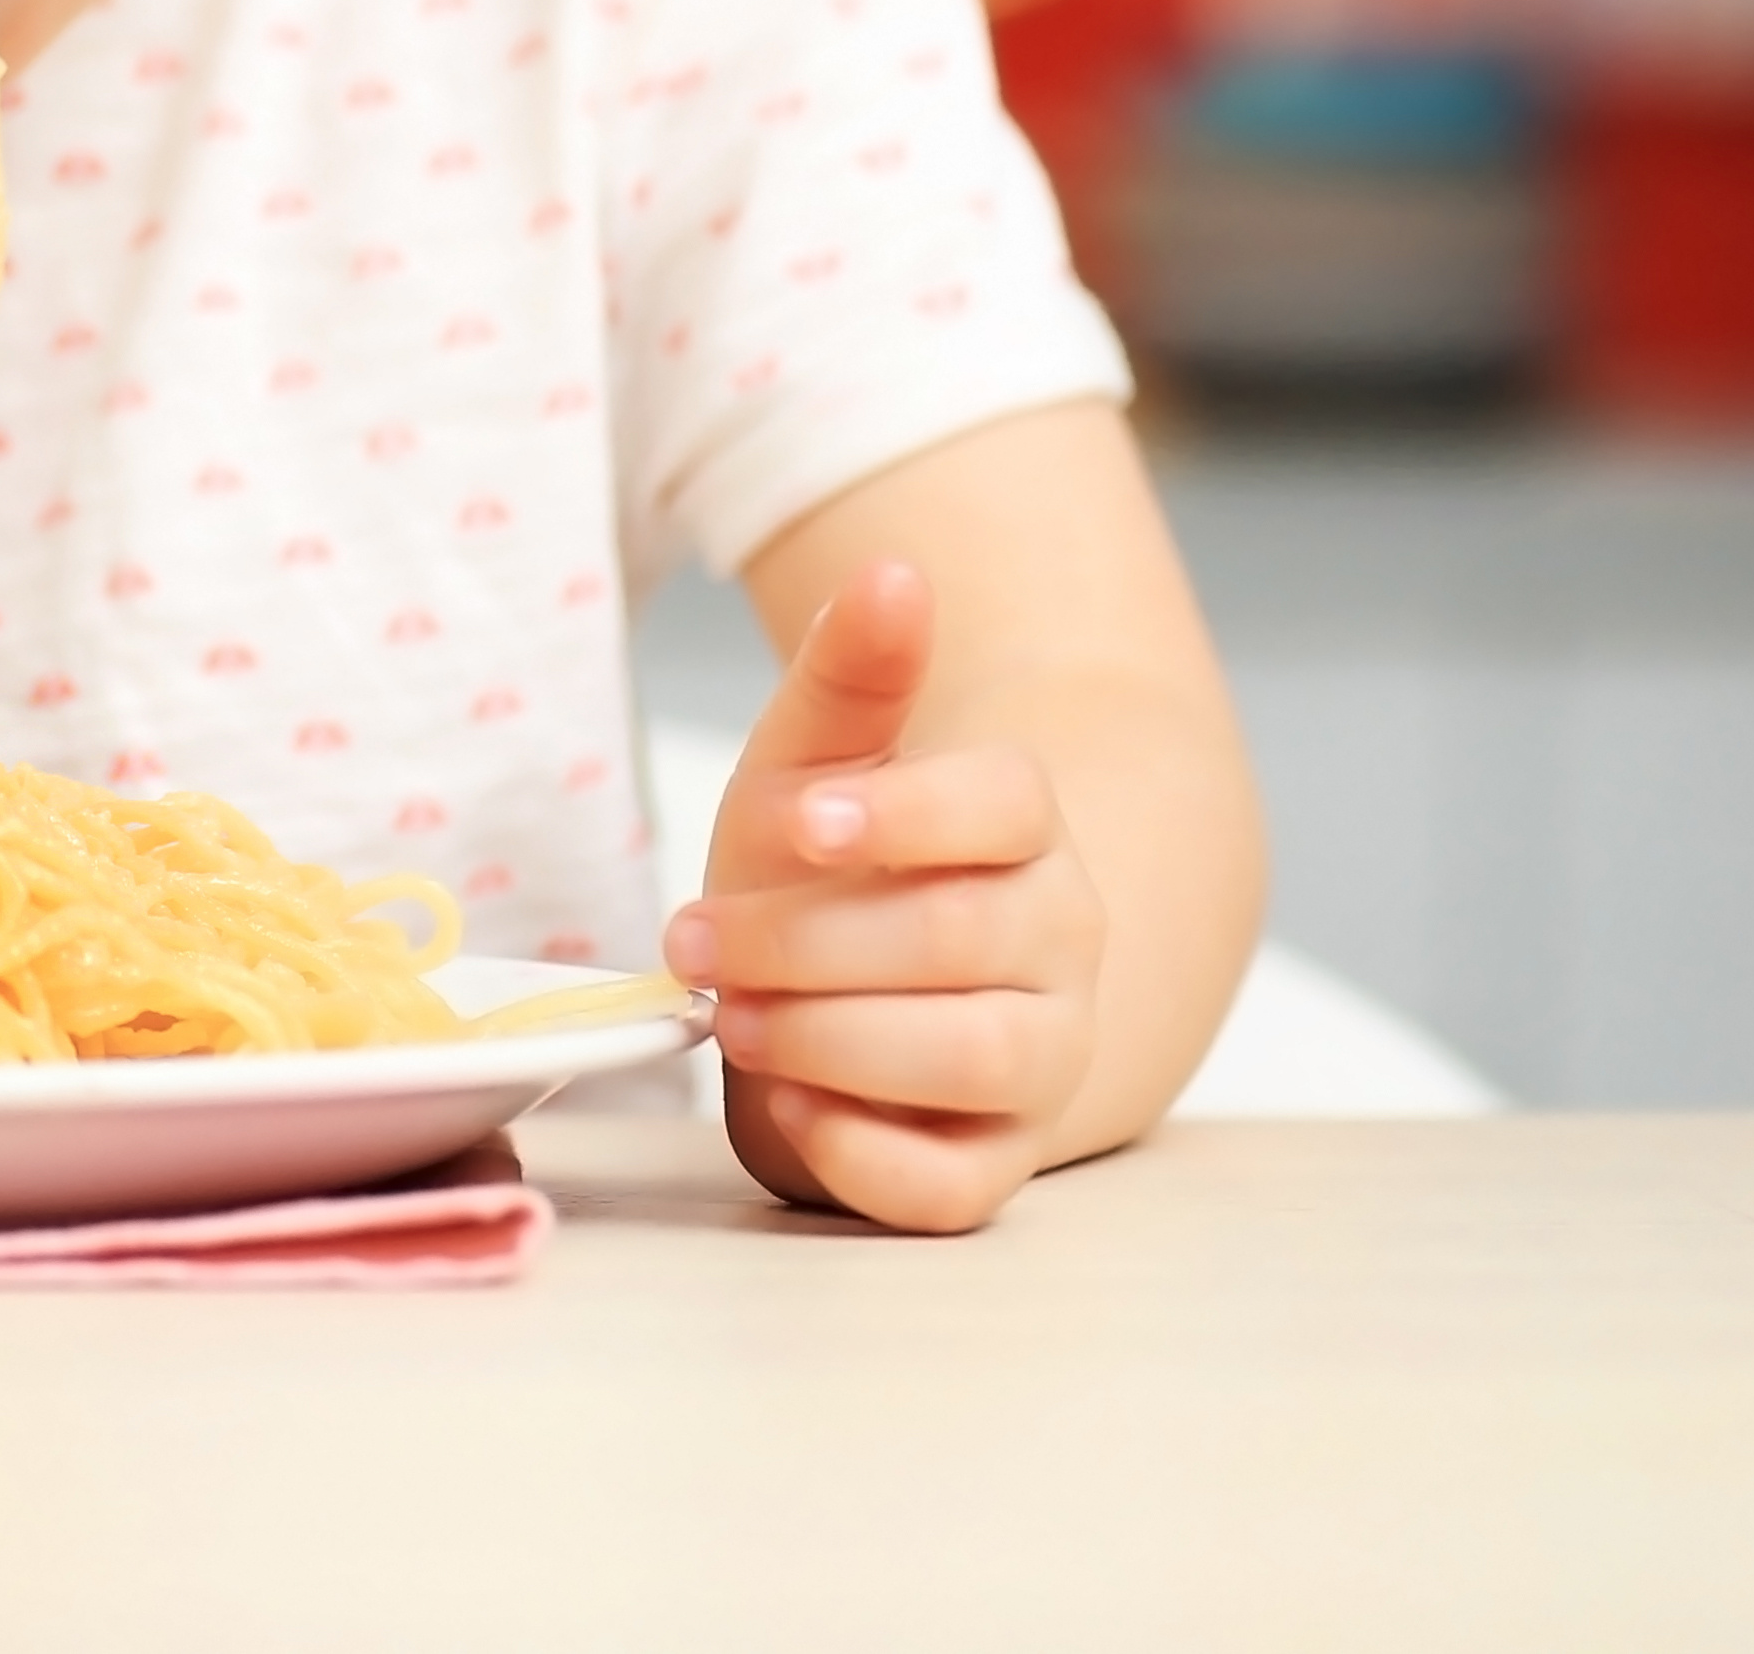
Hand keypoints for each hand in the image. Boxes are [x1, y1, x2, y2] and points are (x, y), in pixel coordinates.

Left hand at [665, 560, 1105, 1232]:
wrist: (850, 1004)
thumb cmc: (830, 876)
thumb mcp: (812, 766)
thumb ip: (853, 675)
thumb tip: (894, 570)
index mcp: (1025, 829)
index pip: (1003, 803)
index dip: (901, 811)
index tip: (796, 819)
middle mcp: (1060, 942)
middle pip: (958, 937)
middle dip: (806, 941)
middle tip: (694, 942)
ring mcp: (1044, 1060)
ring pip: (967, 1060)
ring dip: (828, 1042)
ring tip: (734, 1021)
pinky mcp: (997, 1164)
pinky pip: (952, 1183)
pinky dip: (861, 1154)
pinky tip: (789, 1110)